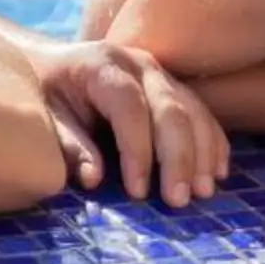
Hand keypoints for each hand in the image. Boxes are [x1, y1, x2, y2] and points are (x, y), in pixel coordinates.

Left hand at [40, 42, 230, 207]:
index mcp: (102, 65)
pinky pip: (203, 113)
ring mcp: (161, 73)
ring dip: (202, 154)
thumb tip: (93, 179)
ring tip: (202, 192)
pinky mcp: (174, 86)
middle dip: (178, 158)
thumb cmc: (47, 94)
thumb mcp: (47, 116)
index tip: (137, 192)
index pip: (129, 108)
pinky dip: (213, 143)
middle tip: (178, 200)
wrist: (52, 63)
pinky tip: (217, 172)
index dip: (137, 151)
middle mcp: (138, 64)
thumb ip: (69, 145)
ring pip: (193, 111)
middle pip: (170, 109)